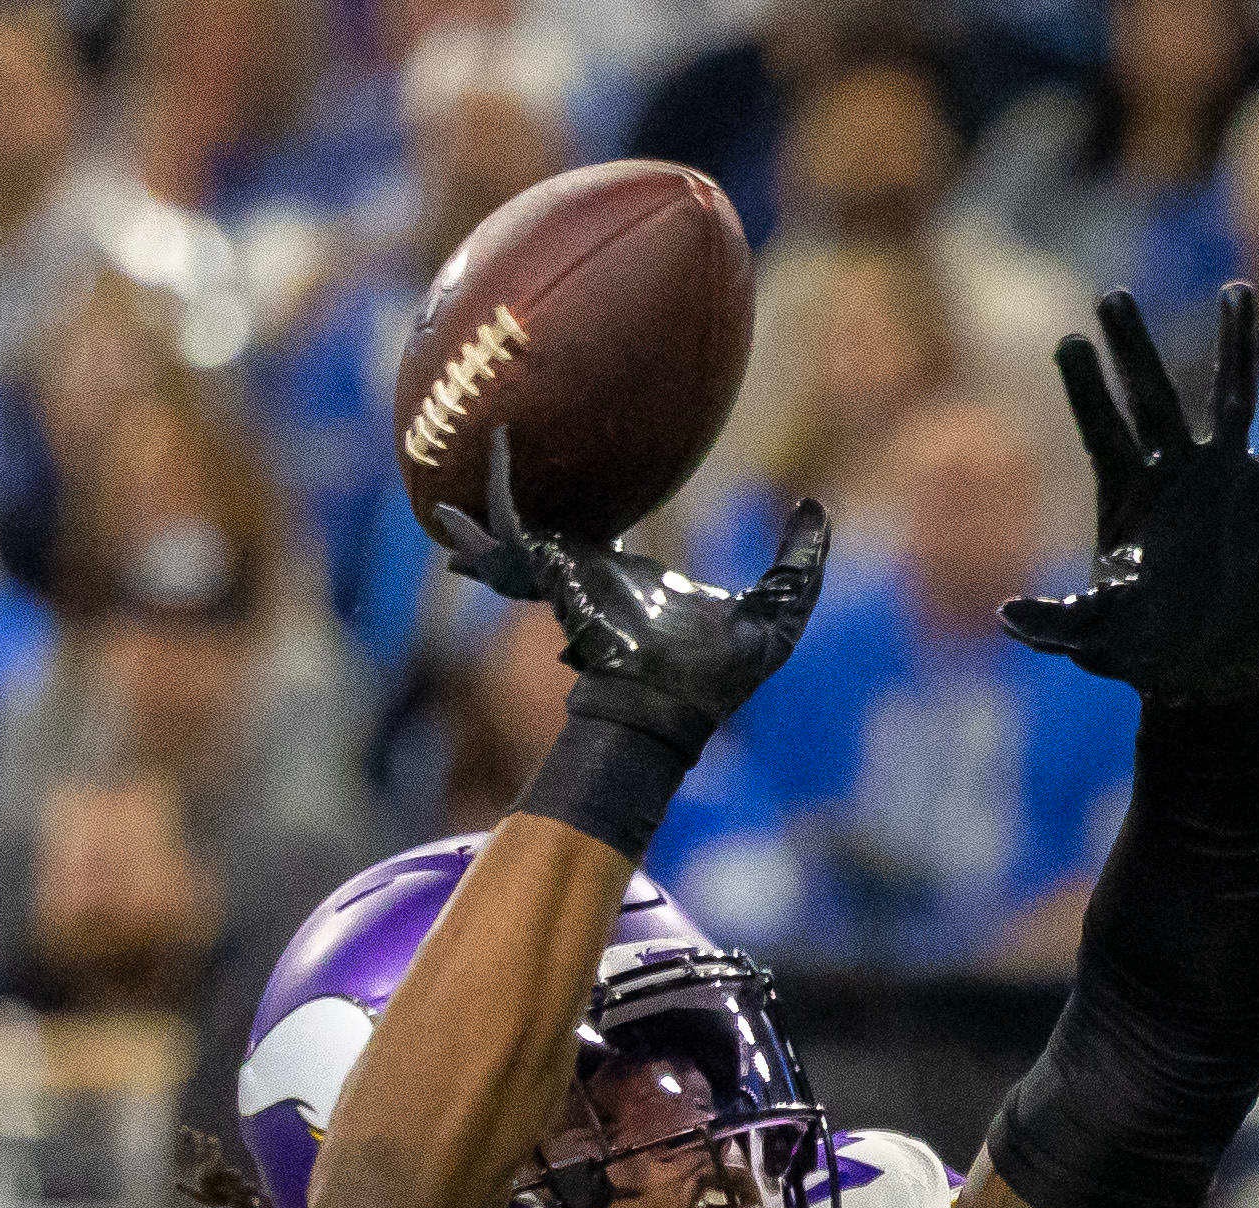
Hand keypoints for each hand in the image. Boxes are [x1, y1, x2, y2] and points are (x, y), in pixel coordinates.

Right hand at [432, 435, 826, 762]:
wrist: (673, 709)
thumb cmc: (720, 679)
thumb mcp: (776, 612)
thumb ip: (800, 562)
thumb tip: (816, 506)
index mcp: (631, 582)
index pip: (600, 542)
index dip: (588, 522)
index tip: (584, 487)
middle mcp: (591, 576)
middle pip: (542, 537)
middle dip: (510, 514)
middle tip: (488, 476)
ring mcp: (566, 577)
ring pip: (510, 533)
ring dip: (478, 512)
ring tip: (442, 496)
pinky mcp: (552, 577)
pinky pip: (515, 526)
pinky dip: (500, 487)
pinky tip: (492, 448)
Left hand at [1003, 284, 1258, 706]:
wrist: (1205, 670)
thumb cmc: (1142, 650)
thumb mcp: (1092, 637)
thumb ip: (1053, 622)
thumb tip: (1007, 613)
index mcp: (1124, 495)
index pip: (1102, 430)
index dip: (1088, 389)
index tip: (1068, 342)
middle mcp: (1172, 471)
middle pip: (1151, 397)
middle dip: (1134, 349)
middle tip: (1112, 297)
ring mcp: (1222, 476)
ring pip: (1230, 397)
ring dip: (1233, 345)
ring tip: (1236, 290)